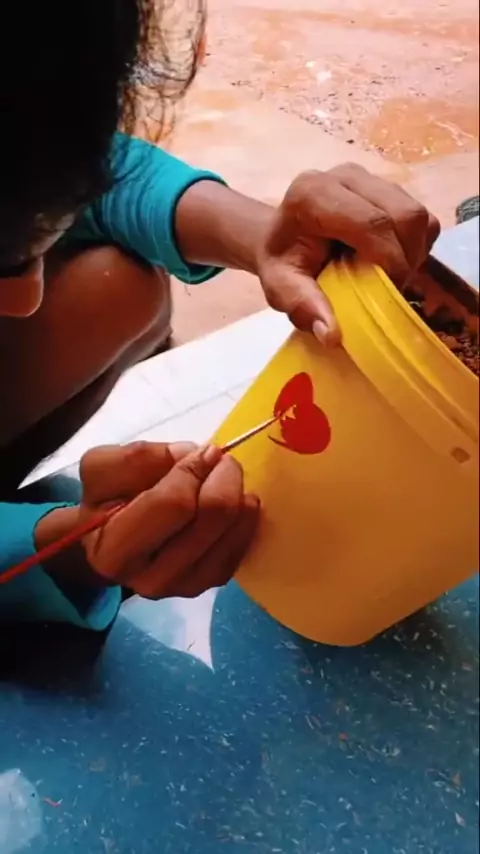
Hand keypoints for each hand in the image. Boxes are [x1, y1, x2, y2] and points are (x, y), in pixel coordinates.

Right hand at [38, 441, 259, 598]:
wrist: (113, 541)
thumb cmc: (108, 502)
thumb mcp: (102, 469)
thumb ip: (139, 457)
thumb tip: (190, 455)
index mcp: (115, 550)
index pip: (174, 503)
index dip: (195, 469)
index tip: (203, 451)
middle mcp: (151, 579)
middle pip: (212, 516)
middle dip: (224, 476)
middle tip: (221, 458)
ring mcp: (184, 587)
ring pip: (233, 530)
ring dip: (237, 493)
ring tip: (223, 478)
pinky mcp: (210, 585)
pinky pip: (243, 545)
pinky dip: (245, 516)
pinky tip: (235, 501)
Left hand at [257, 163, 440, 344]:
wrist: (281, 237)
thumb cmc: (283, 262)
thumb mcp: (281, 288)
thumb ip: (303, 306)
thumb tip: (332, 335)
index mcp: (314, 195)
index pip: (373, 224)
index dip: (390, 263)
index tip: (386, 294)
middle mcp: (345, 176)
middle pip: (405, 214)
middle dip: (407, 259)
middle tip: (390, 288)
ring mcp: (369, 177)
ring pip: (418, 214)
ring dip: (414, 253)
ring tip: (390, 275)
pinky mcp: (387, 185)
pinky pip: (421, 216)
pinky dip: (417, 244)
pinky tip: (392, 259)